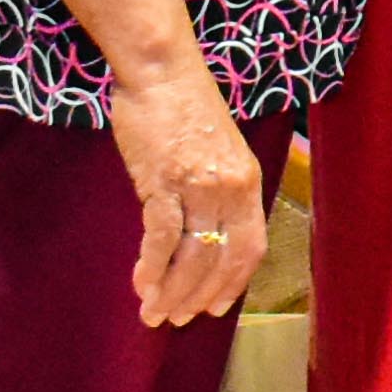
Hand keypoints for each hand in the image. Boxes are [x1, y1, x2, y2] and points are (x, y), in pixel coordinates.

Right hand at [104, 53, 266, 328]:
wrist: (162, 72)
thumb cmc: (184, 108)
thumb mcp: (217, 151)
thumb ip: (216, 190)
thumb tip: (202, 231)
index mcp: (249, 182)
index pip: (250, 247)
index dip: (232, 283)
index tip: (213, 307)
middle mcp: (231, 188)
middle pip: (222, 260)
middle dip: (198, 297)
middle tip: (176, 319)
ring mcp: (199, 186)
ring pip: (192, 256)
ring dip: (172, 291)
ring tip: (153, 313)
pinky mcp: (164, 182)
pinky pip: (161, 237)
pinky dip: (152, 266)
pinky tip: (141, 284)